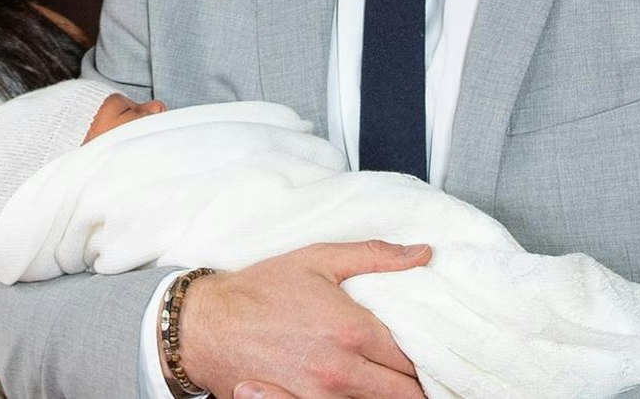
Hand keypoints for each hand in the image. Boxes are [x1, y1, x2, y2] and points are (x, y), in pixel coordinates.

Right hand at [175, 240, 429, 398]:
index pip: (414, 357)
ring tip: (395, 379)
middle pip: (405, 393)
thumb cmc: (259, 290)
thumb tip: (422, 254)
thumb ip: (375, 256)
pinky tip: (362, 386)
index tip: (432, 348)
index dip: (428, 355)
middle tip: (423, 371)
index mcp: (352, 332)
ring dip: (392, 393)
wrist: (206, 326)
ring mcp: (321, 398)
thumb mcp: (317, 260)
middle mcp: (341, 372)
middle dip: (418, 383)